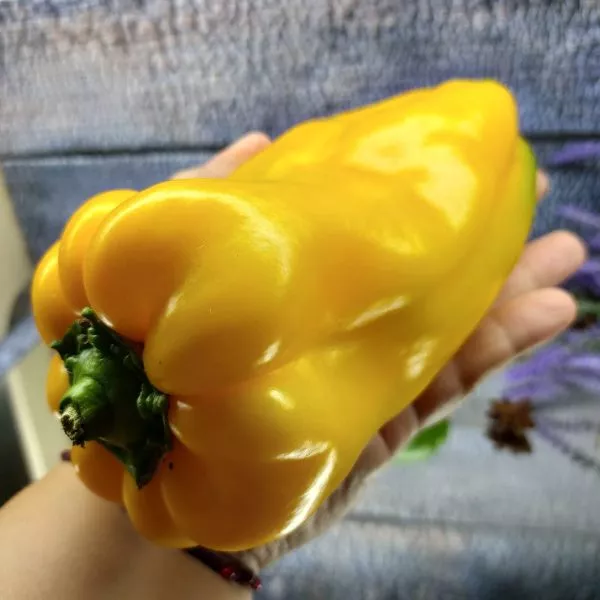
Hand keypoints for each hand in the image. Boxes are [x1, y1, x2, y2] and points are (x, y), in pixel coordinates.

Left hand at [174, 132, 586, 568]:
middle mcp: (338, 327)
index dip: (413, 204)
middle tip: (532, 193)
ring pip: (448, 327)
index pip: (368, 239)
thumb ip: (208, 201)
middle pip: (417, 279)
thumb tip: (262, 138)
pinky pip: (445, 383)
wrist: (155, 475)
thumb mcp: (173, 267)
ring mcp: (363, 377)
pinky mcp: (381, 427)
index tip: (460, 164)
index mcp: (302, 289)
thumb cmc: (150, 366)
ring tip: (562, 257)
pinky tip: (546, 315)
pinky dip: (495, 351)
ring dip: (507, 290)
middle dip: (477, 240)